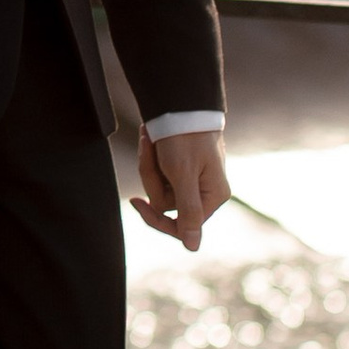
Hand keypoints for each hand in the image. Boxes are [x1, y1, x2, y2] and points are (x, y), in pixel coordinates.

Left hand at [130, 129, 230, 250]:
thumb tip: (193, 247)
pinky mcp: (181, 165)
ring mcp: (192, 177)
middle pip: (166, 202)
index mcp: (212, 197)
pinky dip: (150, 155)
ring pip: (159, 186)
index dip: (156, 218)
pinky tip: (150, 138)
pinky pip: (159, 171)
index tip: (135, 202)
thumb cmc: (185, 137)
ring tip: (150, 139)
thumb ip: (189, 212)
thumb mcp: (183, 175)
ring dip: (149, 162)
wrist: (182, 100)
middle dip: (151, 177)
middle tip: (149, 149)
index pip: (181, 225)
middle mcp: (204, 191)